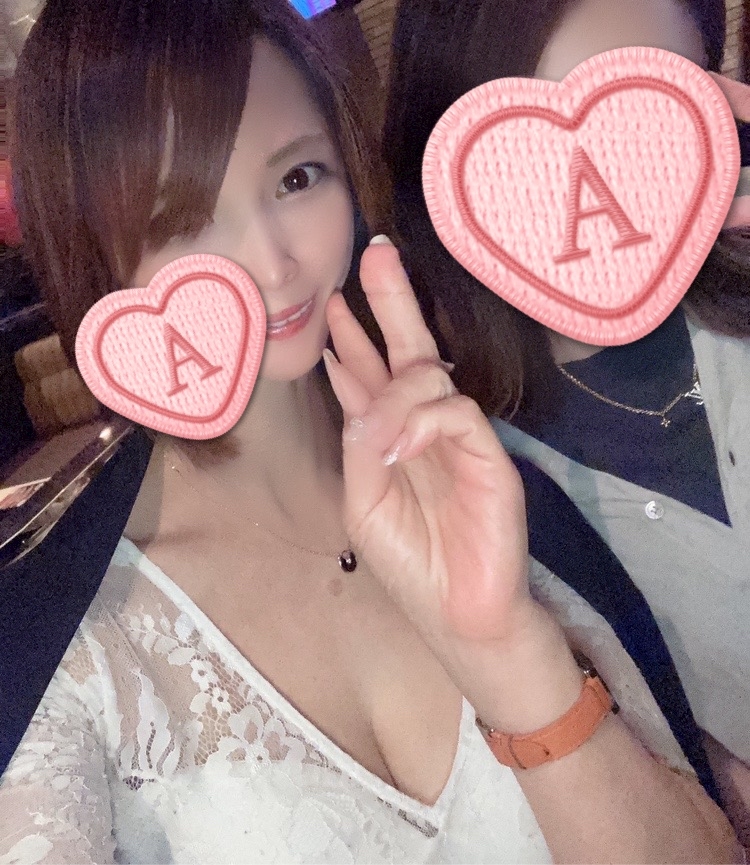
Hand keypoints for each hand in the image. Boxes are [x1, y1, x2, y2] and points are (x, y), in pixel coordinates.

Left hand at [324, 237, 533, 645]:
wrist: (459, 615)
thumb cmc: (410, 564)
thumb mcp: (364, 504)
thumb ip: (359, 446)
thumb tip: (356, 391)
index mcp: (395, 438)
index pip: (375, 377)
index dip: (354, 340)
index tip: (332, 305)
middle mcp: (427, 428)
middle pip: (410, 351)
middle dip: (391, 303)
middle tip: (374, 253)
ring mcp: (461, 439)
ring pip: (430, 375)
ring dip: (391, 392)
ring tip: (376, 435)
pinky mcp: (491, 456)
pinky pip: (455, 412)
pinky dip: (421, 423)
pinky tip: (400, 446)